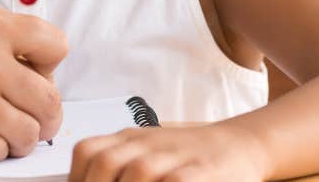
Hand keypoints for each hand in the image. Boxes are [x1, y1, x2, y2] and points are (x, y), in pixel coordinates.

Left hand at [70, 124, 271, 181]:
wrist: (240, 145)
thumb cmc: (189, 158)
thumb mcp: (149, 154)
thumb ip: (119, 168)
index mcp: (132, 140)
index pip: (88, 151)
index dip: (78, 178)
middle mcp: (150, 144)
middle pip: (106, 162)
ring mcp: (176, 156)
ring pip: (139, 171)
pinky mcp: (202, 171)